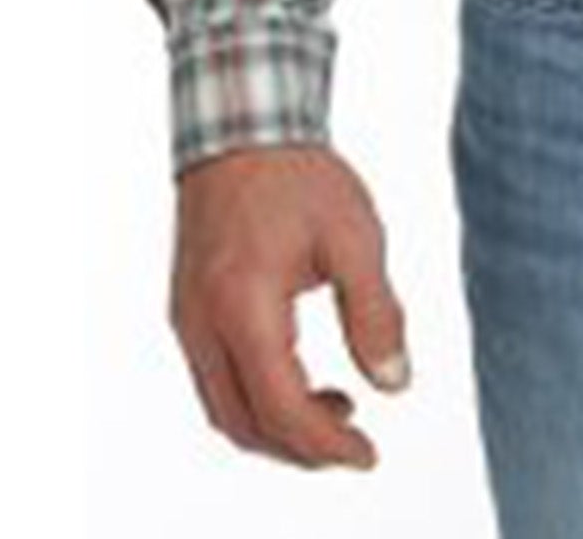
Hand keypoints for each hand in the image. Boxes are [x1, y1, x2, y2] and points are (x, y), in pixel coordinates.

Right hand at [168, 143, 410, 468]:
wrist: (242, 127)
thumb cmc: (300, 177)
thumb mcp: (356, 237)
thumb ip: (376, 313)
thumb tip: (396, 384)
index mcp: (243, 306)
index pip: (280, 407)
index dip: (325, 445)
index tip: (369, 455)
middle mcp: (201, 324)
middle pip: (243, 425)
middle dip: (300, 449)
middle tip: (355, 444)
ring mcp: (186, 320)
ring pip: (224, 410)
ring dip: (277, 429)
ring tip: (337, 411)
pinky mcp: (187, 311)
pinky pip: (216, 381)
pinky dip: (257, 400)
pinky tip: (302, 380)